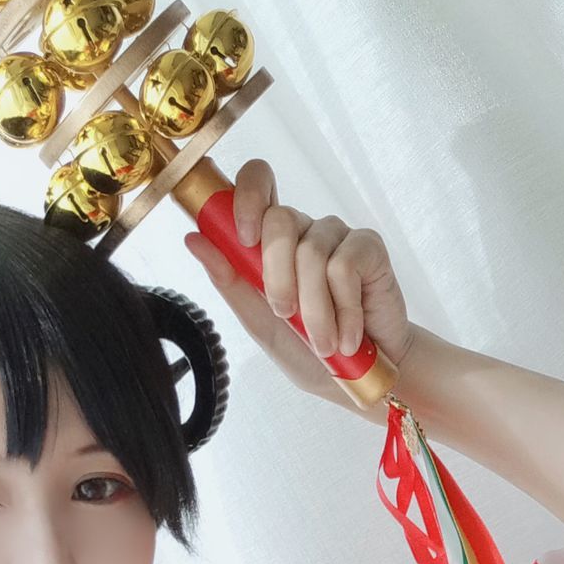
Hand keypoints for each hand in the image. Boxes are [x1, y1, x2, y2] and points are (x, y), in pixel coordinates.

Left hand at [182, 157, 414, 413]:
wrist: (362, 379)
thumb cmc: (310, 351)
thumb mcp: (260, 322)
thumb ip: (230, 282)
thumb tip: (193, 239)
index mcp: (274, 240)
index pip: (257, 184)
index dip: (246, 197)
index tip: (243, 238)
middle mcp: (305, 230)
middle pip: (279, 220)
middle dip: (277, 278)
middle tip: (287, 316)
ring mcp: (337, 236)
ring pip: (311, 252)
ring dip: (314, 310)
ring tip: (325, 343)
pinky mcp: (369, 248)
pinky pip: (344, 266)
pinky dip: (344, 309)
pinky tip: (351, 334)